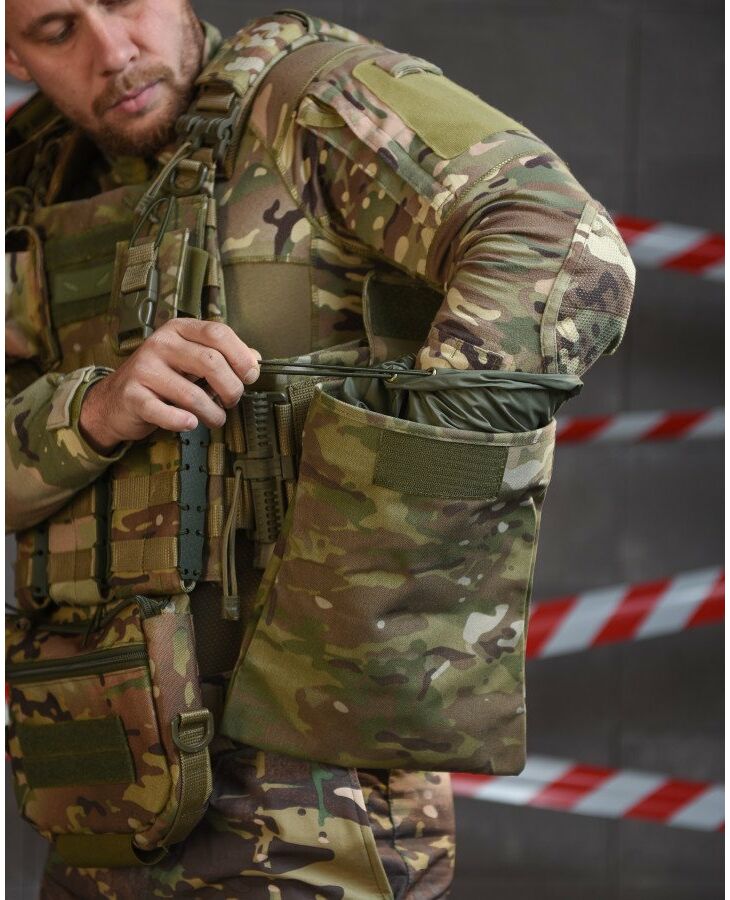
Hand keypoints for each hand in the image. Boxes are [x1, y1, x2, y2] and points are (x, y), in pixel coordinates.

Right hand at [79, 319, 260, 453]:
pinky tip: (191, 424)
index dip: (241, 356)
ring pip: (193, 394)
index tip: (250, 376)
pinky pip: (164, 413)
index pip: (218, 333)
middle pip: (210, 362)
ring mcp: (144, 369)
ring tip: (215, 419)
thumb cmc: (162, 380)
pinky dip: (182, 422)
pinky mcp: (133, 396)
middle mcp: (160, 344)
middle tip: (231, 401)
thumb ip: (223, 357)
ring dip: (213, 414)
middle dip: (231, 388)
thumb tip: (255, 359)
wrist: (116, 400)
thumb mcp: (192, 361)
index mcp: (179, 330)